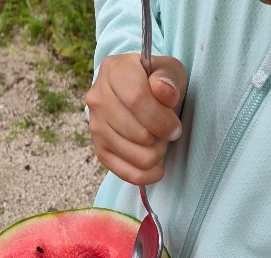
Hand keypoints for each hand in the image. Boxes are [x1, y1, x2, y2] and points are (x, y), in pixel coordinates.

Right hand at [85, 53, 187, 184]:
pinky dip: (146, 174)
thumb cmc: (154, 81)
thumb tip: (164, 91)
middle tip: (168, 133)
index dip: (161, 118)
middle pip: (137, 131)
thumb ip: (168, 77)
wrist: (134, 92)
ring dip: (155, 154)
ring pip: (134, 155)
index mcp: (113, 71)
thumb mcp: (168, 69)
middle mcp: (97, 98)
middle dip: (161, 138)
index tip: (175, 127)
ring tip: (159, 142)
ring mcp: (95, 127)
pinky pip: (125, 173)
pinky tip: (156, 167)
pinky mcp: (99, 150)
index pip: (136, 99)